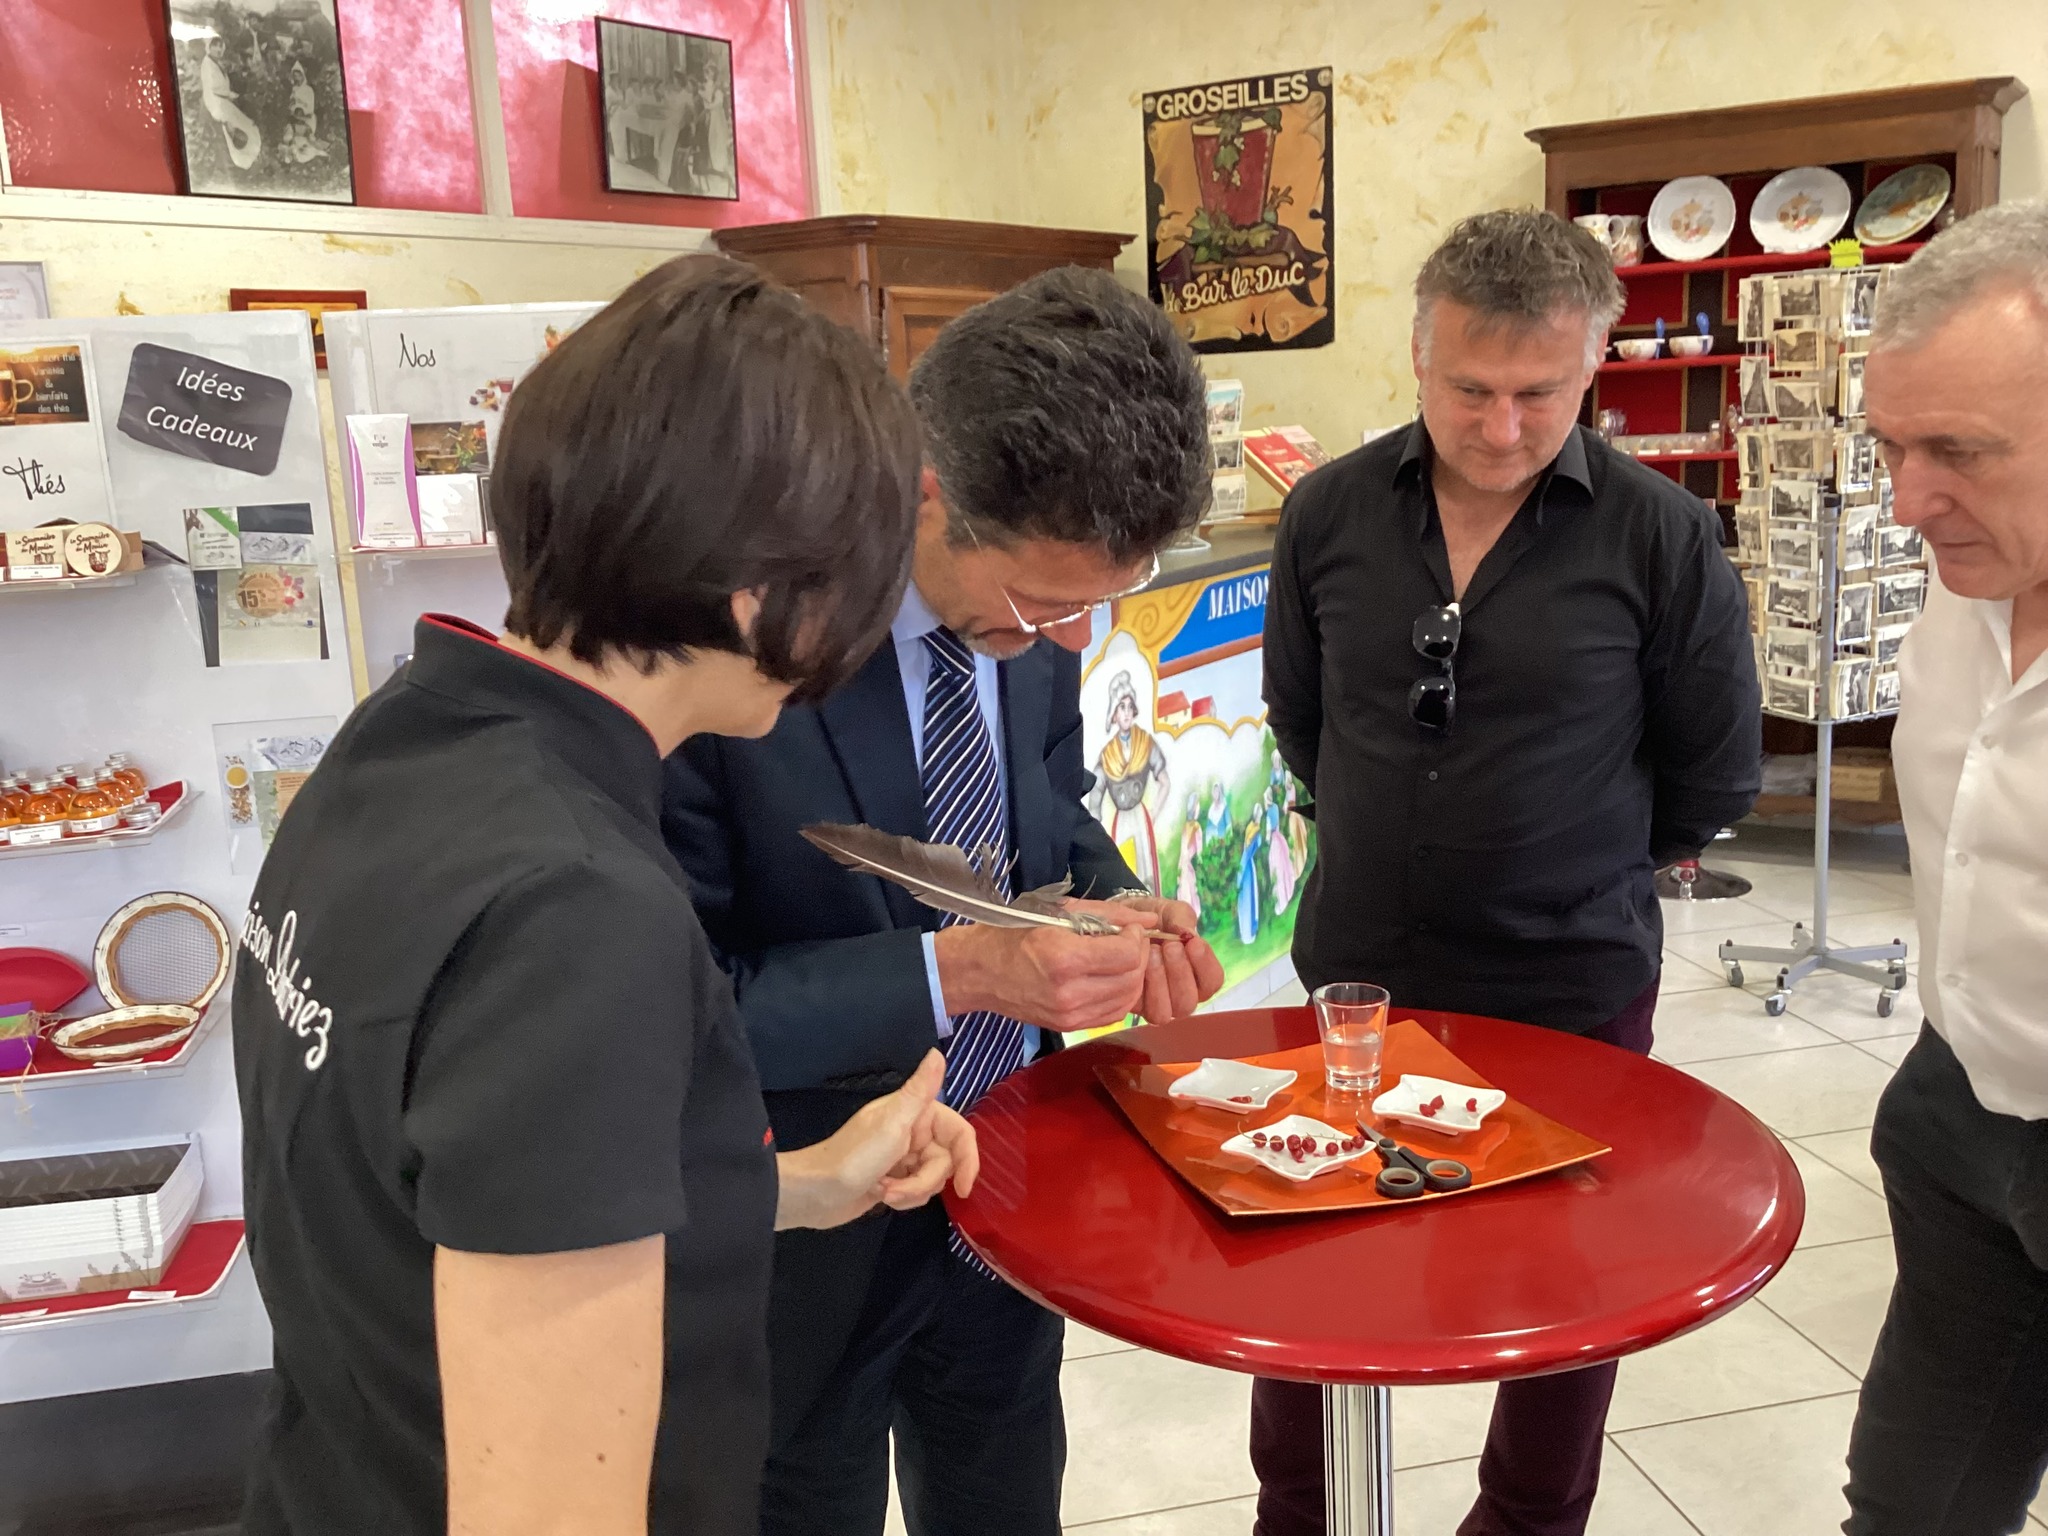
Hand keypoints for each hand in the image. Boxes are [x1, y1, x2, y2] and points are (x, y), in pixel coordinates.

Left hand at [776, 1051, 978, 1230]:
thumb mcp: (892, 1124)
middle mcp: (913, 1132)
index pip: (959, 1132)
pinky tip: (880, 1196)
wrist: (813, 1194)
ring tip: (883, 1191)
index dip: (967, 1159)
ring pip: (932, 1179)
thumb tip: (936, 1052)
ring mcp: (903, 1158)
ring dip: (910, 1191)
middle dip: (923, 1181)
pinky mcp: (895, 1180)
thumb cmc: (853, 1158)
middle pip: (946, 1161)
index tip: (964, 1188)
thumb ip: (919, 1090)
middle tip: (895, 1187)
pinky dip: (903, 1198)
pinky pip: (917, 1192)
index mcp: (915, 1113)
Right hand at [934, 908, 1156, 1031]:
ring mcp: (1070, 1015)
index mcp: (1063, 958)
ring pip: (1128, 999)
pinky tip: (1109, 978)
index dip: (1136, 937)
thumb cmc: (1014, 933)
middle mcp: (1069, 993)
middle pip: (1132, 978)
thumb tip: (1150, 918)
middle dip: (1139, 955)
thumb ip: (1107, 913)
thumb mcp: (1059, 910)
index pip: (1127, 954)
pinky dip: (1121, 994)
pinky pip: (1113, 1014)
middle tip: (1128, 940)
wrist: (980, 971)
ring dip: (1133, 976)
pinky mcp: (1070, 1027)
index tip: (1128, 927)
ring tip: (1119, 958)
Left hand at [1104, 895, 1225, 1023]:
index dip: (1206, 964)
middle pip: (1189, 1001)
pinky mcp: (1135, 1006)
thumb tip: (1188, 933)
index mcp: (1198, 975)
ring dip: (1160, 980)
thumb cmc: (1153, 918)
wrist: (1121, 921)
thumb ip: (1182, 919)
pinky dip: (1141, 985)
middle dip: (1180, 972)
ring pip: (1167, 1011)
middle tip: (1170, 945)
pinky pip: (1143, 1008)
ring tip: (1152, 952)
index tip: (1193, 942)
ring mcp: (1157, 1003)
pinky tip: (1138, 962)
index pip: (1213, 981)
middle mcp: (1180, 995)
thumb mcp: (1171, 911)